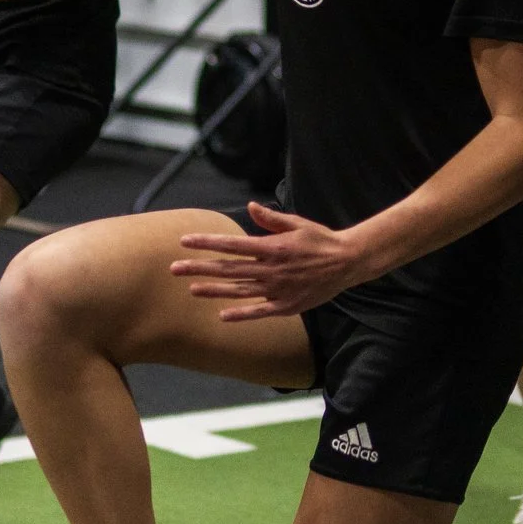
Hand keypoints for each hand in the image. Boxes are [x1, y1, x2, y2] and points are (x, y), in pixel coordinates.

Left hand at [171, 201, 374, 321]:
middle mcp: (271, 269)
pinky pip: (259, 312)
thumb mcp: (297, 224)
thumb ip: (272, 220)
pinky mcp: (286, 306)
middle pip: (228, 269)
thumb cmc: (320, 240)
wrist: (348, 263)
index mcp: (272, 247)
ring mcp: (278, 289)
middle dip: (199, 267)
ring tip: (191, 288)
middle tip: (174, 268)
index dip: (207, 243)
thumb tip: (252, 208)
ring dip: (213, 290)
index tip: (185, 242)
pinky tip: (222, 314)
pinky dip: (240, 314)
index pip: (232, 245)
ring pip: (239, 291)